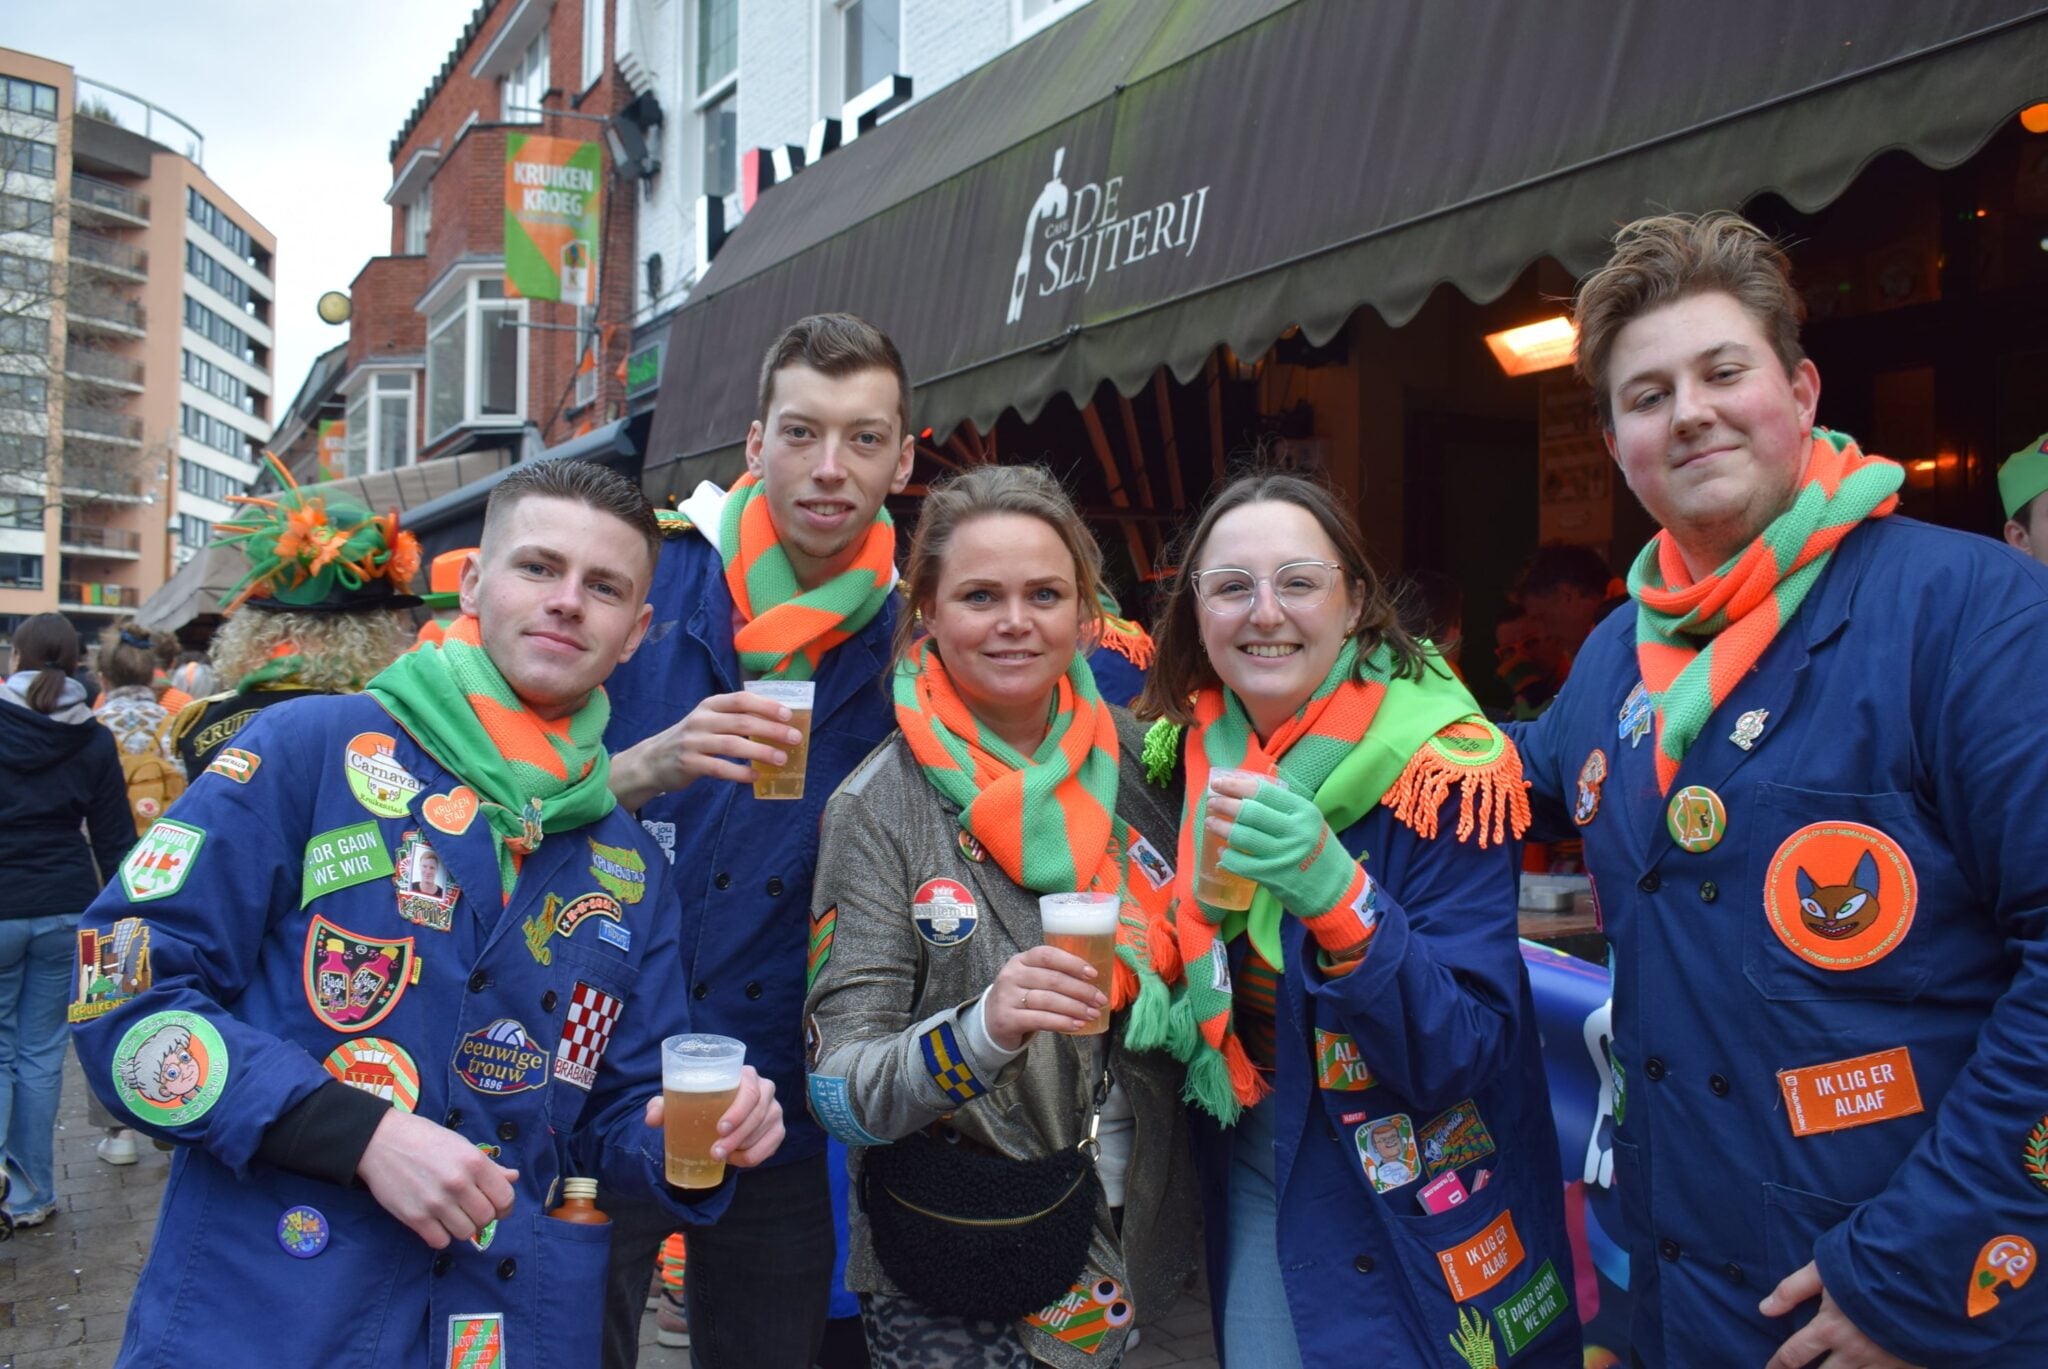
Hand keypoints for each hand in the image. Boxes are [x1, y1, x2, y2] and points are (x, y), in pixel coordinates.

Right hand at [356, 1108, 518, 1248]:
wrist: (382, 1141)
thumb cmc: (425, 1139)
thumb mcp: (462, 1145)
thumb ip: (489, 1166)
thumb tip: (513, 1177)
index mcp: (474, 1162)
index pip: (505, 1198)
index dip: (505, 1206)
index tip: (497, 1207)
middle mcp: (458, 1183)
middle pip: (486, 1218)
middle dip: (483, 1217)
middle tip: (472, 1210)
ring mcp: (436, 1202)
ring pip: (466, 1233)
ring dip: (463, 1227)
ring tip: (453, 1215)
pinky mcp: (415, 1217)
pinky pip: (440, 1241)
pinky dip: (441, 1236)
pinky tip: (436, 1222)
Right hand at [609, 691, 805, 808]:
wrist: (652, 761)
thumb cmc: (691, 739)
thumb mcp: (708, 721)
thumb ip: (735, 719)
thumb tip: (777, 724)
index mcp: (710, 705)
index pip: (741, 699)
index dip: (766, 705)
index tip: (788, 714)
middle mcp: (702, 719)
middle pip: (742, 721)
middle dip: (772, 729)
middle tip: (794, 738)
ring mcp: (693, 741)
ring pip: (733, 744)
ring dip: (761, 751)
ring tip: (782, 759)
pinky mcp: (689, 763)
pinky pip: (719, 767)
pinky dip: (740, 772)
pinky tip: (755, 776)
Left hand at [643, 1066, 784, 1169]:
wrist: (718, 1114)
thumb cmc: (700, 1103)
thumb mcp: (679, 1102)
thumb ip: (663, 1106)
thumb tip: (652, 1118)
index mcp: (745, 1075)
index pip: (749, 1090)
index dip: (738, 1110)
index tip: (720, 1128)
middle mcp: (765, 1088)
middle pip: (758, 1113)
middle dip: (737, 1136)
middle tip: (715, 1152)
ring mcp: (774, 1109)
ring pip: (764, 1131)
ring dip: (743, 1148)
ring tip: (720, 1156)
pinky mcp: (778, 1129)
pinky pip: (771, 1146)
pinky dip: (754, 1156)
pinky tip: (735, 1159)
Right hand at [982, 946, 1107, 1050]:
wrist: (992, 1021)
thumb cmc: (1021, 997)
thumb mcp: (1032, 979)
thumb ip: (1054, 975)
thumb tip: (1092, 982)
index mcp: (1021, 960)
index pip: (1047, 955)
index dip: (1072, 963)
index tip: (1093, 973)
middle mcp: (1011, 975)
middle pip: (1052, 980)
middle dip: (1081, 990)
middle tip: (1100, 1000)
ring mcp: (1007, 997)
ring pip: (1048, 1000)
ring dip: (1075, 1008)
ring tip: (1092, 1014)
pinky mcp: (1006, 1019)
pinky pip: (1040, 1019)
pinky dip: (1062, 1022)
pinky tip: (1076, 1025)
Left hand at [1209, 774, 1363, 926]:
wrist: (1336, 888)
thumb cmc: (1318, 850)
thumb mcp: (1309, 821)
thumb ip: (1283, 807)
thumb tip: (1244, 789)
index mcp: (1304, 811)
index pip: (1264, 792)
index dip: (1236, 786)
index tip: (1218, 783)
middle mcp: (1295, 831)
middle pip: (1250, 813)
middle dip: (1225, 804)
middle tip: (1211, 802)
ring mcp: (1282, 855)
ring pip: (1242, 837)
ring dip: (1221, 828)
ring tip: (1210, 822)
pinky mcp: (1272, 877)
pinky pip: (1241, 864)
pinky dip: (1227, 856)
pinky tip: (1222, 852)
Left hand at [1761, 1261, 1919, 1368]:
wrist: (1925, 1277)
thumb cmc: (1870, 1267)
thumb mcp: (1824, 1269)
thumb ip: (1792, 1289)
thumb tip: (1764, 1309)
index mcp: (1829, 1328)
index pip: (1794, 1355)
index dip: (1778, 1365)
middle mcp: (1853, 1351)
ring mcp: (1881, 1363)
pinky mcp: (1905, 1367)